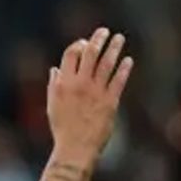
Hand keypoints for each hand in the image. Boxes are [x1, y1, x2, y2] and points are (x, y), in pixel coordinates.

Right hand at [47, 27, 132, 161]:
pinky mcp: (110, 101)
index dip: (78, 44)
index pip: (71, 54)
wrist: (75, 149)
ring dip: (114, 48)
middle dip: (98, 39)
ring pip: (107, 63)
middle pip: (90, 53)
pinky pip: (118, 80)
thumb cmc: (62, 129)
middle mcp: (80, 84)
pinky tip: (128, 60)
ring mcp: (96, 92)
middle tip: (104, 31)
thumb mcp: (52, 105)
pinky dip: (124, 68)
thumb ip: (54, 85)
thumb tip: (55, 69)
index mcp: (63, 84)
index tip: (84, 42)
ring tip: (119, 38)